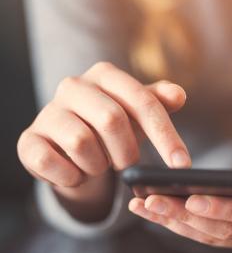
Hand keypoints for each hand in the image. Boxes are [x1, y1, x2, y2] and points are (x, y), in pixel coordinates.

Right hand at [17, 62, 189, 220]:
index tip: (182, 165)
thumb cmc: (110, 126)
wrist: (68, 146)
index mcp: (105, 75)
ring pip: (82, 143)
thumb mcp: (138, 113)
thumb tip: (179, 94)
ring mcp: (47, 112)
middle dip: (127, 152)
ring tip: (98, 163)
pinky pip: (52, 164)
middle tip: (125, 162)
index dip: (166, 136)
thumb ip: (159, 103)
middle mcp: (73, 86)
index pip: (143, 103)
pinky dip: (72, 177)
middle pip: (112, 121)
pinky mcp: (29, 141)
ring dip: (98, 165)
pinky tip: (76, 173)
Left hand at [129, 116, 231, 249]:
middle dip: (188, 218)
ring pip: (213, 237)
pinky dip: (180, 224)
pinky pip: (207, 234)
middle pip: (229, 230)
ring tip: (144, 207)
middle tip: (152, 202)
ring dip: (178, 224)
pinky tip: (154, 211)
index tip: (192, 199)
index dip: (225, 209)